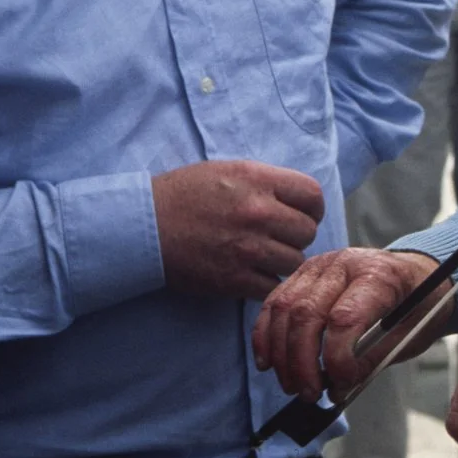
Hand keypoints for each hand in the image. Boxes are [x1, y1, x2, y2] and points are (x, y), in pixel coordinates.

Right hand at [152, 160, 324, 301]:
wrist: (144, 227)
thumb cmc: (183, 195)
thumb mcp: (228, 170)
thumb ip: (266, 183)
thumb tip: (299, 200)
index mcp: (257, 180)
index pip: (313, 195)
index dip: (312, 208)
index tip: (303, 215)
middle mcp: (257, 212)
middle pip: (307, 231)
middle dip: (296, 236)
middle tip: (280, 238)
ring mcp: (247, 247)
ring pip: (294, 261)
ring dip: (283, 262)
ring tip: (264, 257)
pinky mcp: (234, 278)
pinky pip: (272, 286)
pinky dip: (267, 283)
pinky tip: (253, 274)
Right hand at [251, 246, 444, 397]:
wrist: (416, 275)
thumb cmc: (417, 305)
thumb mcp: (409, 335)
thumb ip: (371, 360)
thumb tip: (336, 389)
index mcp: (379, 275)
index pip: (345, 318)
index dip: (337, 359)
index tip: (341, 385)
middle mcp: (344, 264)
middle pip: (307, 314)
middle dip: (302, 363)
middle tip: (309, 394)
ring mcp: (319, 266)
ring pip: (284, 309)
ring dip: (282, 355)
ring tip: (293, 386)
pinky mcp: (302, 274)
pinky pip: (274, 304)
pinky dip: (267, 336)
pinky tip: (269, 363)